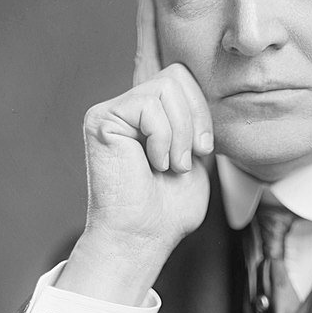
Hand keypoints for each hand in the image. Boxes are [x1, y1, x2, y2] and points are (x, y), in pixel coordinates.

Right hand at [56, 63, 213, 304]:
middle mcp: (129, 106)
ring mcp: (113, 110)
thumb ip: (196, 118)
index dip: (201, 106)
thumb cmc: (170, 207)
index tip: (203, 147)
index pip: (183, 76)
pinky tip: (152, 164)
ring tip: (170, 165)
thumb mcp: (196, 153)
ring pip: (166, 87)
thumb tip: (209, 84)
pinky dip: (162, 138)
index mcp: (151, 113)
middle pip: (179, 74)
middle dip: (195, 118)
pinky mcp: (102, 118)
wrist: (144, 237)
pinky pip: (149, 105)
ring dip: (180, 133)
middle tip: (187, 158)